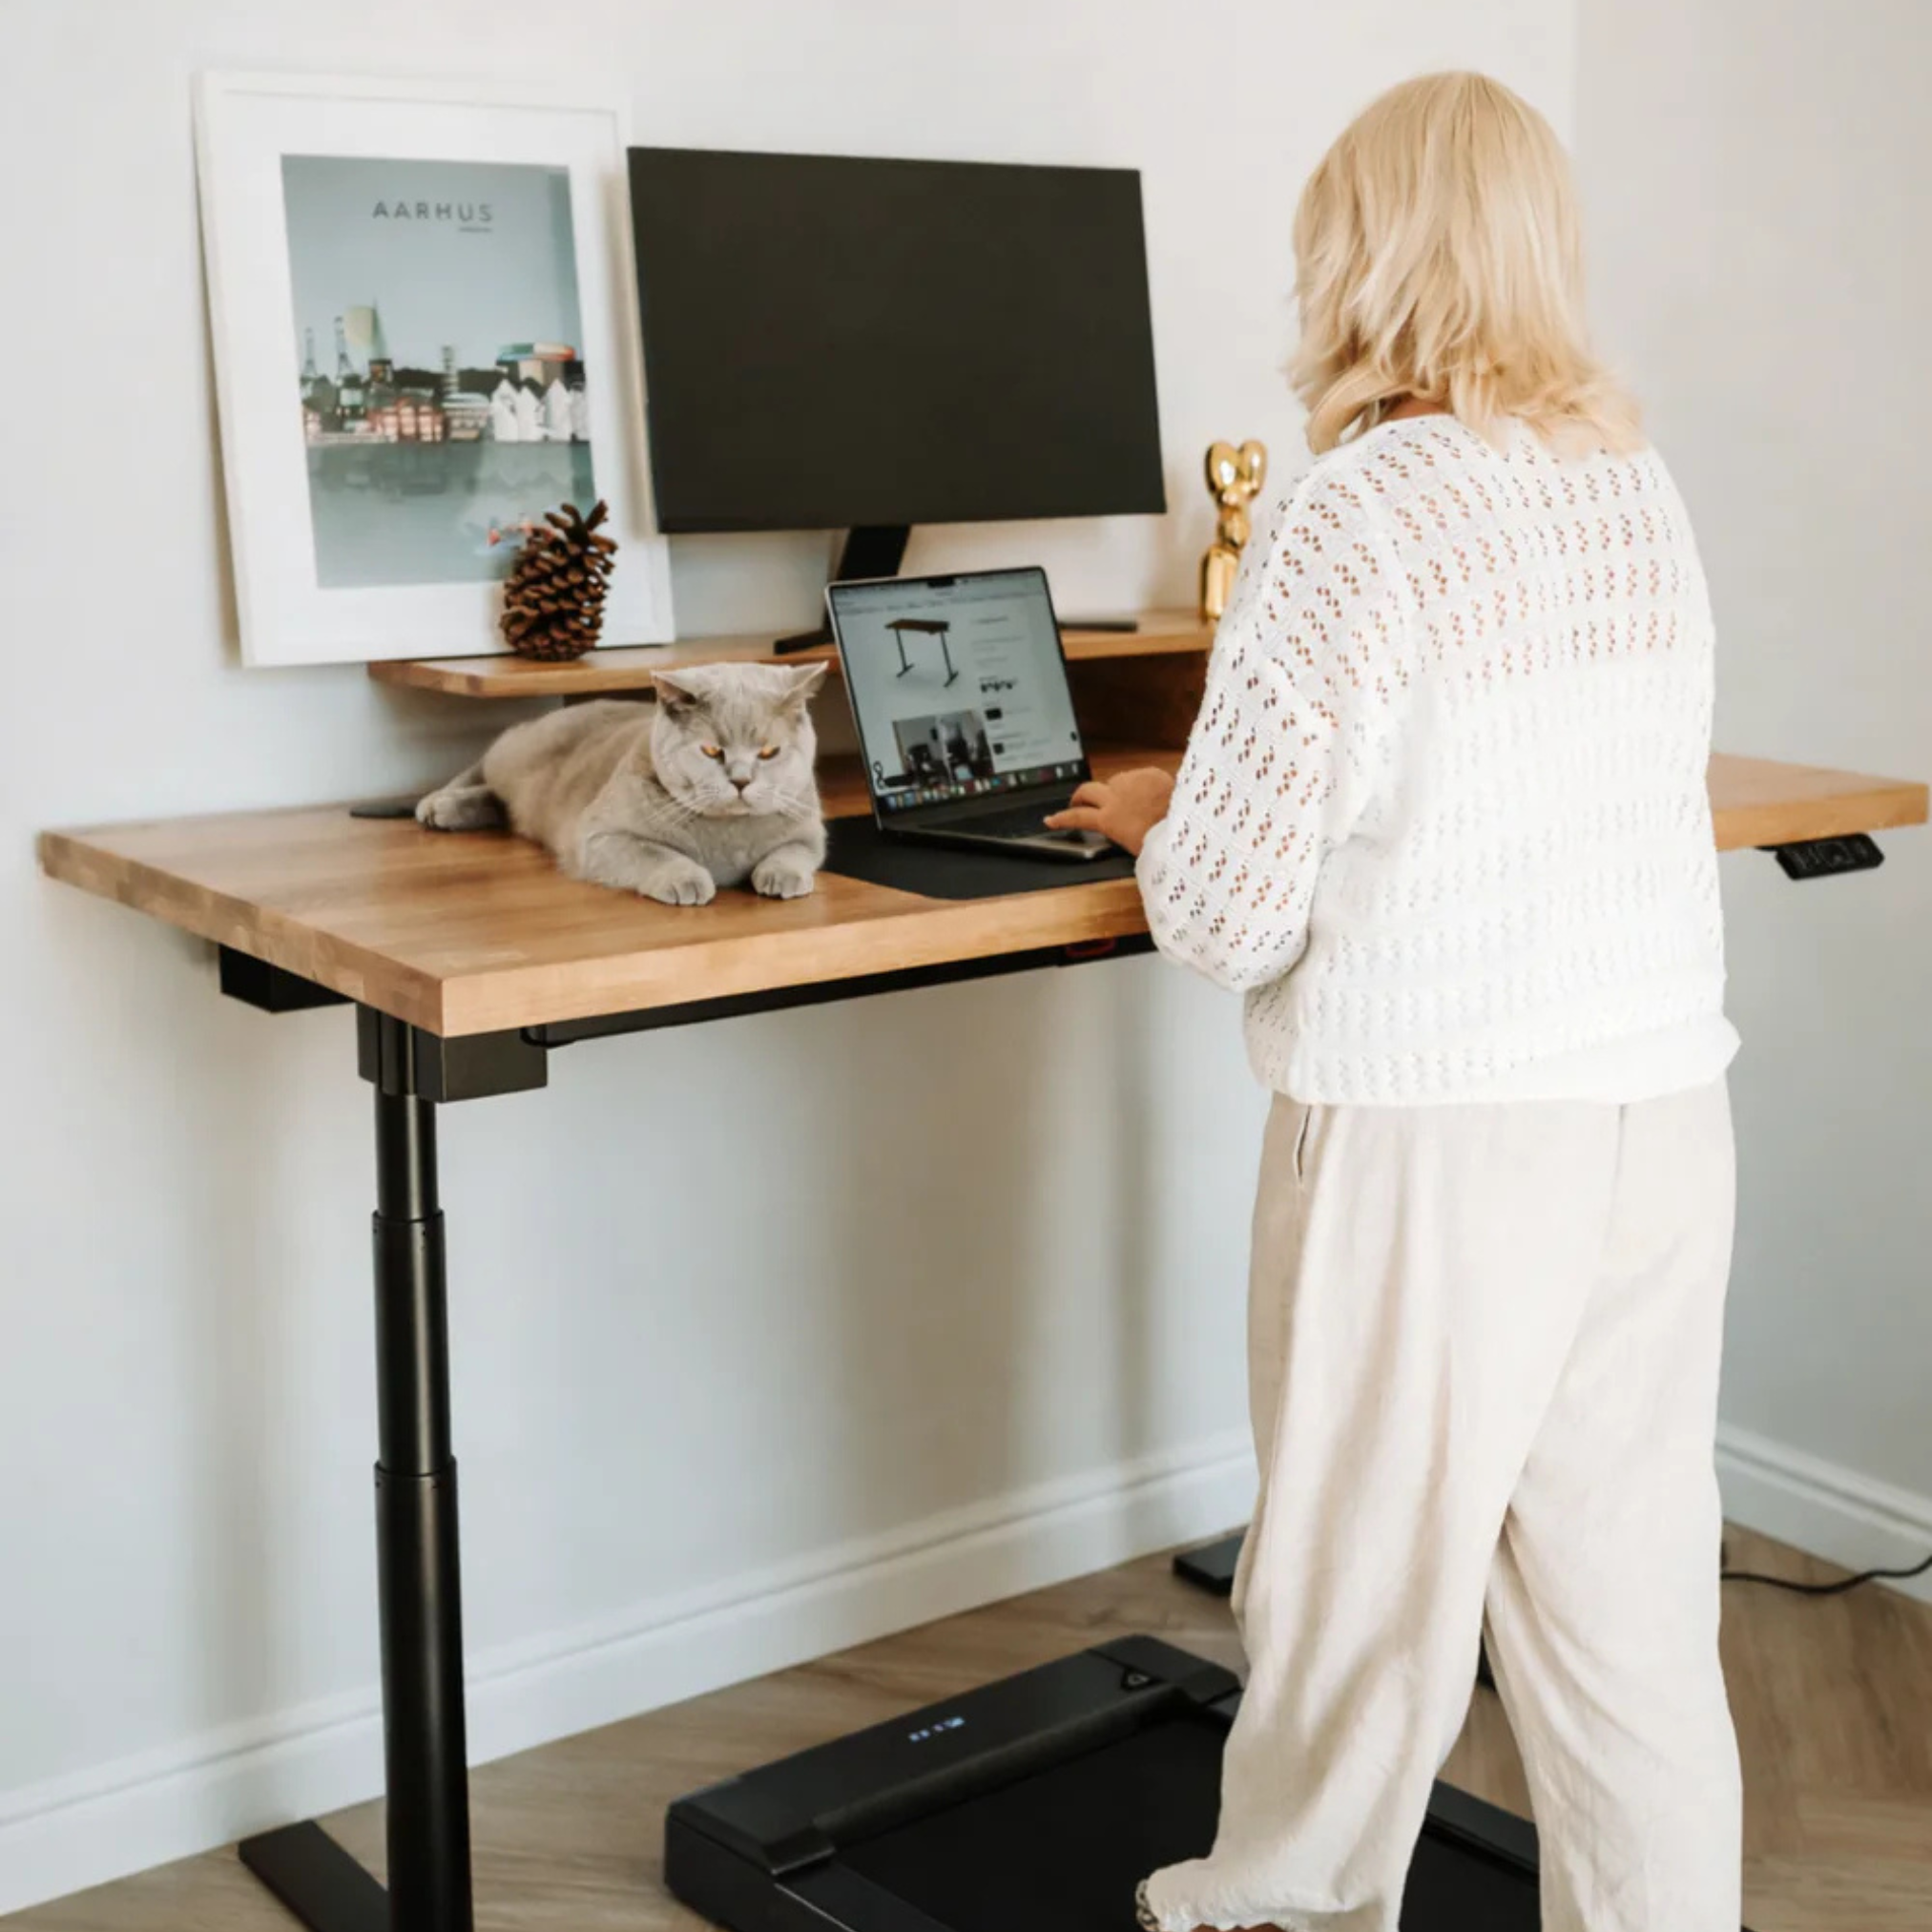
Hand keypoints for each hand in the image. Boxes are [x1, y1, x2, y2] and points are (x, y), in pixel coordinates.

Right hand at [1044, 767, 1174, 856]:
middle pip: (1087, 791)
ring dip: (1115, 790)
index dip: (1061, 819)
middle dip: (1079, 796)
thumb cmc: (1163, 842)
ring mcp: (1132, 782)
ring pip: (1115, 781)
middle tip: (1078, 802)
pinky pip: (1139, 776)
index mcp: (1109, 819)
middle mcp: (1115, 797)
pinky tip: (1151, 794)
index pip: (1077, 817)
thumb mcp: (1134, 846)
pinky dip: (1140, 784)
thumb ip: (1121, 832)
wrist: (1187, 823)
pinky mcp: (1149, 773)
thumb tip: (1117, 829)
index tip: (1050, 820)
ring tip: (1129, 801)